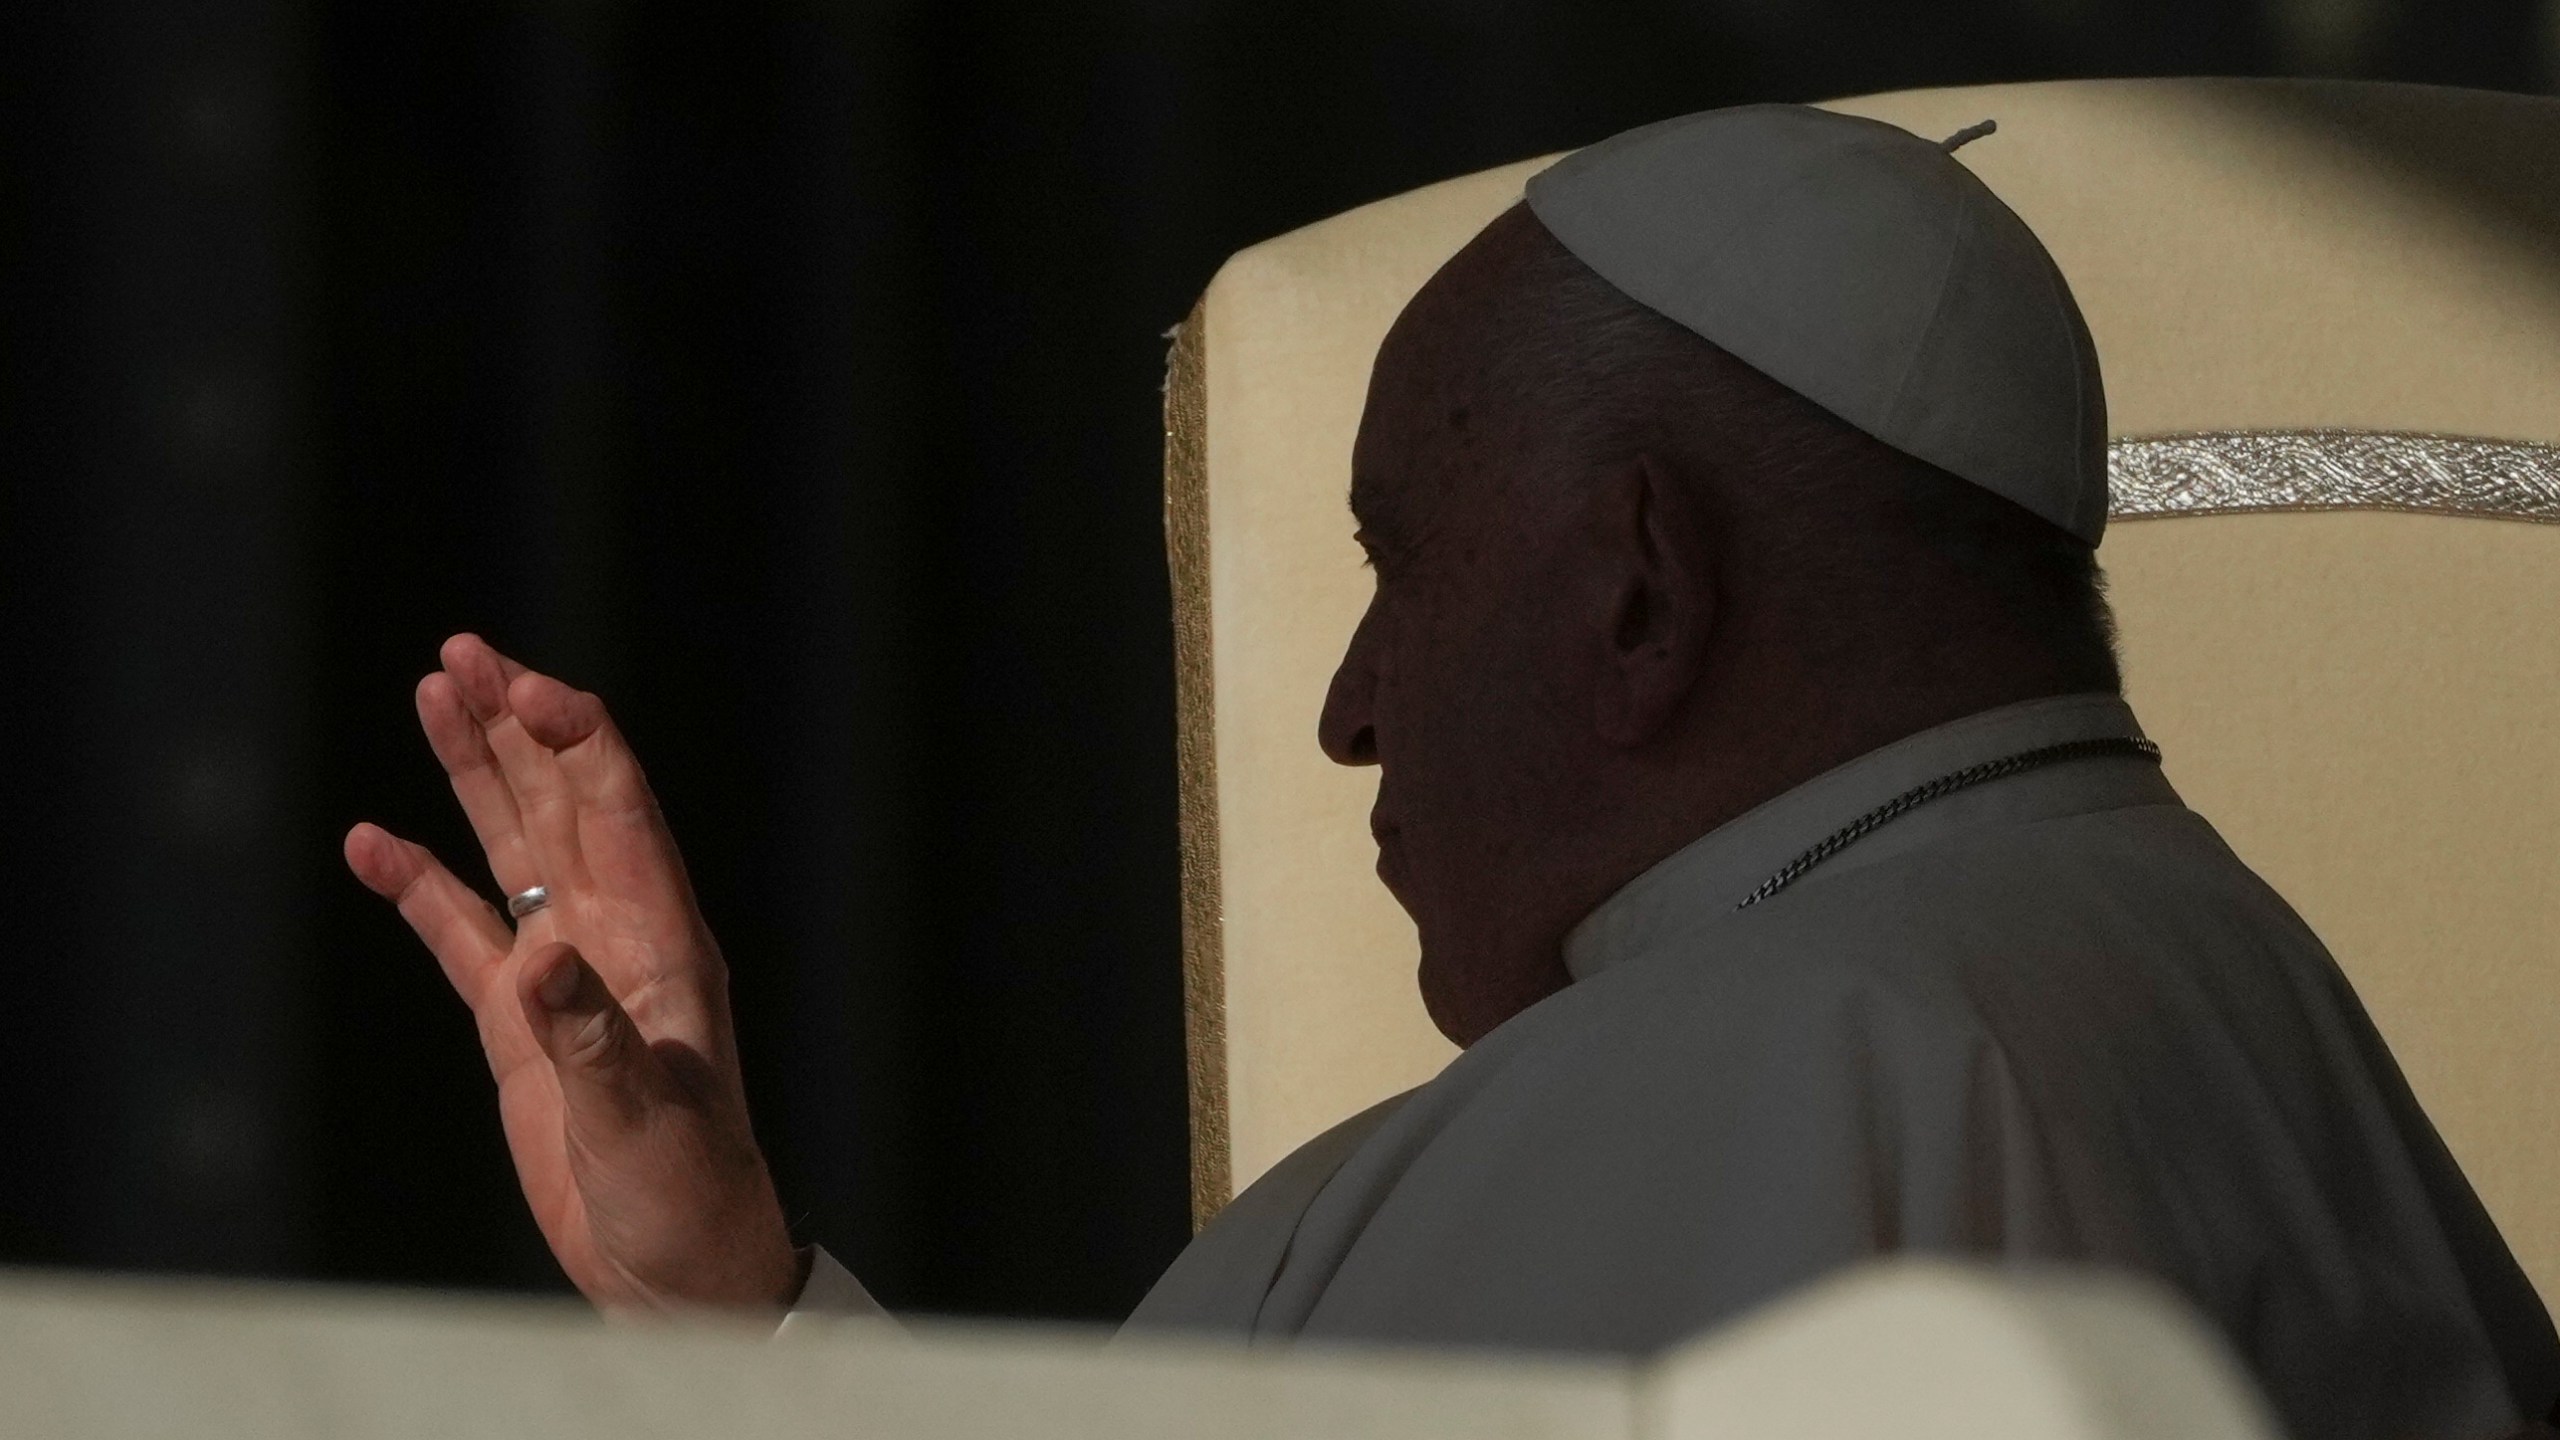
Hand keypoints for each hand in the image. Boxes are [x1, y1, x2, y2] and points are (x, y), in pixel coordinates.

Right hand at [343, 634, 798, 1312]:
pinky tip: (370, 842)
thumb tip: (542, 956)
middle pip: (561, 800)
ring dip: (474, 775)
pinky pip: (462, 932)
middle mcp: (617, 936)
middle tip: (463, 650)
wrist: (677, 1265)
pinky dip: (418, 885)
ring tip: (431, 693)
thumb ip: (592, 1038)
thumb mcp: (646, 1117)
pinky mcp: (520, 1023)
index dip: (573, 737)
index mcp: (664, 940)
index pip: (619, 807)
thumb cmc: (691, 1191)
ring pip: (513, 847)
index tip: (520, 685)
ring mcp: (565, 973)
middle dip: (516, 724)